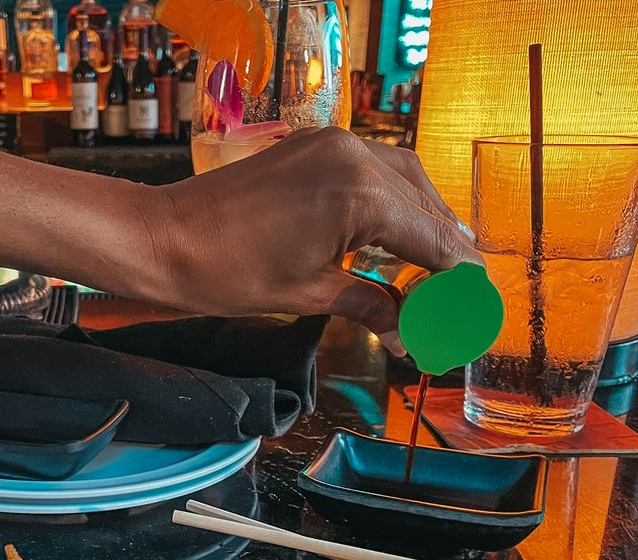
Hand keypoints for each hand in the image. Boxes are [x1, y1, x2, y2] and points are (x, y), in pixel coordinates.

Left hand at [142, 127, 482, 354]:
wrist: (161, 239)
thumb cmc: (223, 270)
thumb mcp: (308, 294)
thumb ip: (370, 305)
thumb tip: (408, 336)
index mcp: (360, 195)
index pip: (432, 239)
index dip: (458, 277)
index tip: (475, 305)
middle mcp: (353, 156)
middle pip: (426, 205)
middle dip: (446, 250)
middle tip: (461, 292)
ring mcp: (330, 144)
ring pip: (403, 178)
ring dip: (423, 219)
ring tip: (437, 263)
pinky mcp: (310, 145)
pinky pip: (371, 166)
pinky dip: (391, 197)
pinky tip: (396, 228)